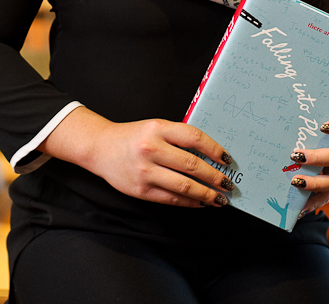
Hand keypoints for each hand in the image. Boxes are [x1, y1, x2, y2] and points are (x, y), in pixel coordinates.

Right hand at [39, 107, 235, 207]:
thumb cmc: (132, 137)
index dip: (215, 149)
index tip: (227, 159)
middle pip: (192, 165)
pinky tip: (199, 202)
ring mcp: (145, 171)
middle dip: (215, 177)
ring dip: (206, 194)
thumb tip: (211, 156)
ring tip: (219, 198)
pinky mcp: (141, 190)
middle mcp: (151, 149)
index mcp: (157, 128)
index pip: (194, 138)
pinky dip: (189, 201)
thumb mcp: (154, 127)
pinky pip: (171, 198)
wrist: (100, 148)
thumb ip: (178, 137)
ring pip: (184, 186)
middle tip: (228, 184)